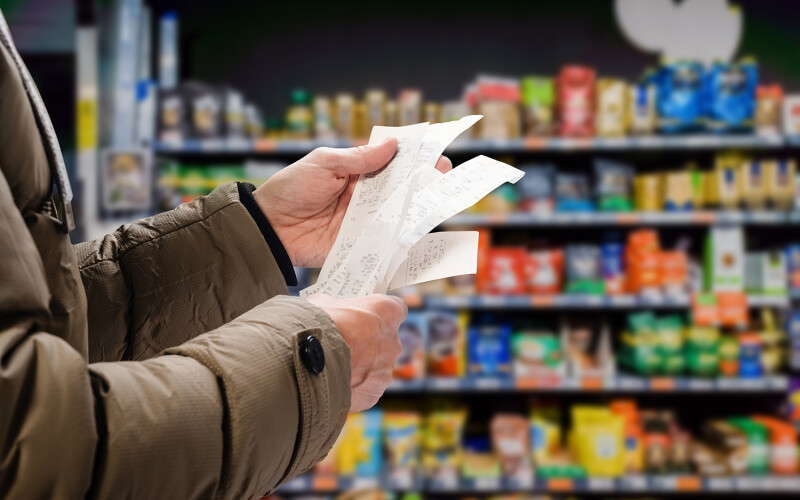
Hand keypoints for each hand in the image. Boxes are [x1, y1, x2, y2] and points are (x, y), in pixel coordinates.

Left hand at [253, 139, 452, 266]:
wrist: (269, 228)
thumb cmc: (291, 189)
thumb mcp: (324, 164)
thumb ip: (359, 158)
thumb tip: (393, 144)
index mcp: (356, 171)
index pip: (390, 162)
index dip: (413, 157)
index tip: (435, 152)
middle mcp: (364, 196)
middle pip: (400, 188)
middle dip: (423, 181)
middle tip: (444, 175)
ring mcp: (364, 221)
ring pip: (398, 214)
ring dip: (418, 208)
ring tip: (439, 201)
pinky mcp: (360, 243)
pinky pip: (385, 241)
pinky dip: (402, 238)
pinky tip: (421, 233)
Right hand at [305, 293, 406, 412]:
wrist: (304, 363)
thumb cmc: (317, 326)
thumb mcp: (323, 304)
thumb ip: (335, 306)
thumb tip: (328, 309)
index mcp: (386, 313)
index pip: (395, 308)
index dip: (380, 313)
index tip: (367, 316)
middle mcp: (393, 342)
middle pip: (385, 341)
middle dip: (368, 342)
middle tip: (345, 343)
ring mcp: (385, 371)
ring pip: (376, 367)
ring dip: (360, 367)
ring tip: (334, 366)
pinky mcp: (373, 393)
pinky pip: (365, 388)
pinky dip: (352, 387)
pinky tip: (333, 383)